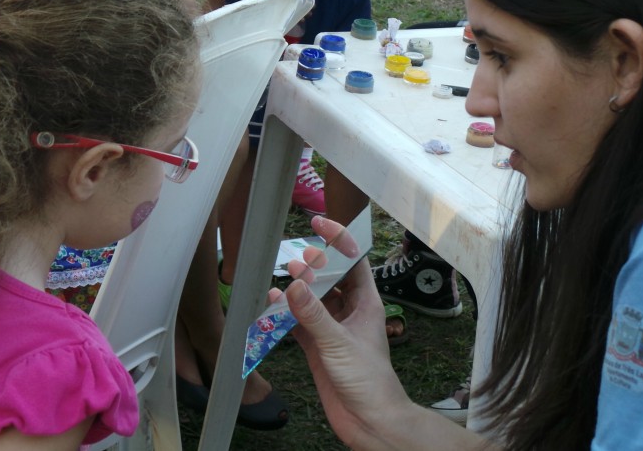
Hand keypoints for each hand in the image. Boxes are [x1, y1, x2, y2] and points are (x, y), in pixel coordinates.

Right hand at [281, 216, 412, 449]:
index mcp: (366, 303)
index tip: (319, 222)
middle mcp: (349, 311)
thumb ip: (313, 314)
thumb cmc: (369, 381)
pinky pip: (298, 322)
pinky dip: (284, 312)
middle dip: (313, 263)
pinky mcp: (317, 346)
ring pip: (311, 298)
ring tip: (283, 275)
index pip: (353, 261)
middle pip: (329, 276)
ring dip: (297, 287)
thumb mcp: (339, 342)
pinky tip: (272, 302)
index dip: (339, 240)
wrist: (370, 420)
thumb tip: (293, 283)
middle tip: (296, 256)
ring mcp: (331, 328)